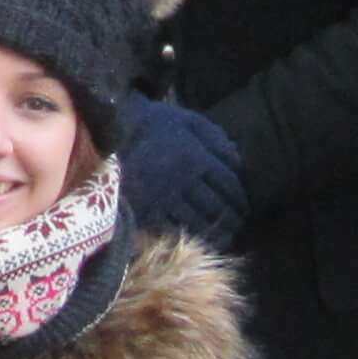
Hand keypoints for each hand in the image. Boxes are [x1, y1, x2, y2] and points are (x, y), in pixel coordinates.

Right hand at [115, 96, 245, 250]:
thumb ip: (217, 140)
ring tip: (225, 233)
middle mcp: (184, 180)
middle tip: (238, 222)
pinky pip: (177, 230)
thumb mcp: (190, 122)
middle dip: (233, 218)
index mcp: (197, 157)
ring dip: (217, 231)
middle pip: (219, 207)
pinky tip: (201, 237)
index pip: (231, 185)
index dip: (242, 198)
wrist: (113, 133)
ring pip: (202, 222)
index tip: (244, 205)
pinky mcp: (148, 212)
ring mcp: (165, 198)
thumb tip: (240, 163)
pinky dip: (192, 237)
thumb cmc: (157, 126)